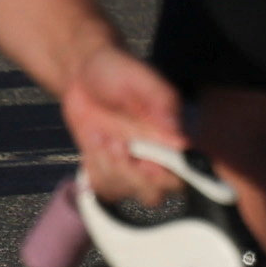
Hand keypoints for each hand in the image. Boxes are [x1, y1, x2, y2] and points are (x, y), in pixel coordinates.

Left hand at [59, 46, 189, 203]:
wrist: (82, 72)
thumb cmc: (119, 72)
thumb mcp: (142, 80)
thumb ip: (163, 103)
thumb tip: (182, 138)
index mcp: (171, 141)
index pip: (183, 176)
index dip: (166, 178)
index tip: (147, 164)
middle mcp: (154, 159)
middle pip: (153, 194)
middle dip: (131, 175)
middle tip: (116, 145)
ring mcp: (128, 165)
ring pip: (123, 191)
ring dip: (108, 167)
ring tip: (100, 137)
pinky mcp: (105, 166)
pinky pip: (100, 185)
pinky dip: (93, 165)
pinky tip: (93, 141)